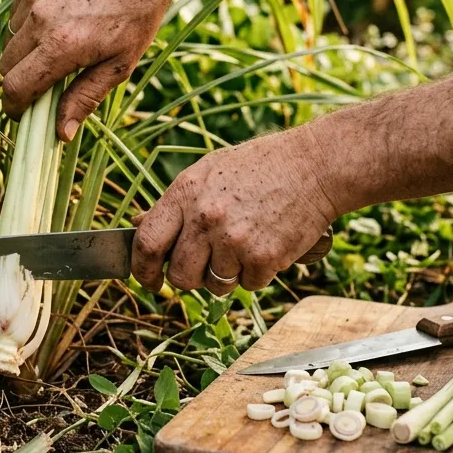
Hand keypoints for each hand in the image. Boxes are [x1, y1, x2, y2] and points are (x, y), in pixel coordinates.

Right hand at [0, 0, 188, 139]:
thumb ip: (85, 98)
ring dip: (26, 50)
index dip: (15, 107)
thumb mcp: (120, 64)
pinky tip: (60, 17)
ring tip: (60, 44)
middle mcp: (40, 18)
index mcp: (62, 45)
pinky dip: (30, 23)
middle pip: (6, 64)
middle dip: (20, 80)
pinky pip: (17, 12)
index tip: (22, 114)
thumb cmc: (137, 14)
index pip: (16, 86)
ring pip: (10, 38)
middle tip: (45, 82)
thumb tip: (60, 134)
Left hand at [132, 127, 340, 294]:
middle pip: (179, 275)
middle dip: (190, 278)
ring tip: (243, 246)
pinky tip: (267, 245)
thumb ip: (174, 204)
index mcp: (185, 193)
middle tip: (206, 265)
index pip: (147, 243)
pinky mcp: (263, 258)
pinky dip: (257, 274)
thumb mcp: (208, 173)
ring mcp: (234, 240)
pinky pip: (249, 285)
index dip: (142, 269)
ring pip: (215, 286)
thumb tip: (138, 226)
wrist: (315, 167)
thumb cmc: (260, 167)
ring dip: (226, 276)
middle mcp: (205, 218)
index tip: (148, 281)